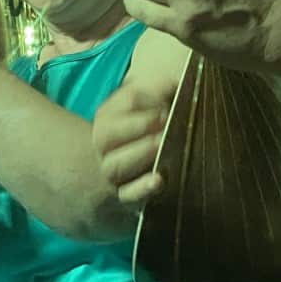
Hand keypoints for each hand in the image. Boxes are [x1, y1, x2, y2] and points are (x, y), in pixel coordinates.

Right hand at [93, 80, 175, 206]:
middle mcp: (103, 145)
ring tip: (161, 143)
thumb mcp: (148, 110)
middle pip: (107, 134)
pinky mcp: (125, 197)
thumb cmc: (147, 132)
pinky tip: (158, 180)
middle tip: (165, 118)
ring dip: (139, 152)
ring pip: (113, 166)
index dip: (150, 95)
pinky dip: (142, 189)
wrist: (128, 169)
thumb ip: (161, 95)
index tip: (174, 90)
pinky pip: (127, 195)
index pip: (125, 102)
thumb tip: (178, 84)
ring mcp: (110, 172)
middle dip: (138, 124)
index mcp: (107, 118)